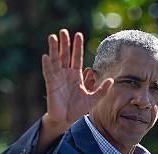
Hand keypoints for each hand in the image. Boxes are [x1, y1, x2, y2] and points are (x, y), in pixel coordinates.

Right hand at [35, 29, 112, 153]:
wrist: (66, 119)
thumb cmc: (78, 108)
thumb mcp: (93, 99)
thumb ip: (102, 90)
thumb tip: (112, 80)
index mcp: (76, 75)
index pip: (77, 58)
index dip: (78, 47)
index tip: (78, 34)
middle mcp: (66, 74)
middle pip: (65, 55)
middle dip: (65, 44)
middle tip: (64, 31)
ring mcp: (57, 78)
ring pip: (55, 60)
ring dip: (53, 49)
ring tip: (52, 37)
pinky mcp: (51, 84)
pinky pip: (48, 72)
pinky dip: (47, 65)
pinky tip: (46, 56)